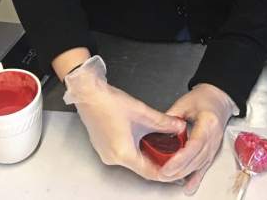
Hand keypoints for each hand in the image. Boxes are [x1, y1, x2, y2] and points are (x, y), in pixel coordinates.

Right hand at [63, 56, 186, 180]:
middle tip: (171, 152)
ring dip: (146, 153)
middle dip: (157, 160)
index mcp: (123, 153)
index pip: (149, 172)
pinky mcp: (103, 146)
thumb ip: (163, 122)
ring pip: (132, 159)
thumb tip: (178, 126)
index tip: (176, 169)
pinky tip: (143, 138)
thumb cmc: (108, 103)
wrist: (88, 94)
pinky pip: (123, 153)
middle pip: (141, 167)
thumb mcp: (142, 112)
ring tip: (160, 144)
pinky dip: (135, 149)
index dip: (165, 172)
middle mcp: (113, 158)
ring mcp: (106, 153)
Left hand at [161, 83, 238, 194]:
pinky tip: (189, 187)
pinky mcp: (212, 150)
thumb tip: (157, 130)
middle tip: (162, 174)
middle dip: (179, 169)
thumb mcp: (184, 103)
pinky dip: (196, 178)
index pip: (195, 144)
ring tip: (168, 178)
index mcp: (208, 123)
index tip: (168, 165)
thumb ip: (171, 117)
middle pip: (197, 158)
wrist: (219, 99)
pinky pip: (204, 166)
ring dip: (184, 174)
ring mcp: (214, 145)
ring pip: (199, 164)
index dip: (181, 158)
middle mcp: (214, 137)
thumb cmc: (204, 98)